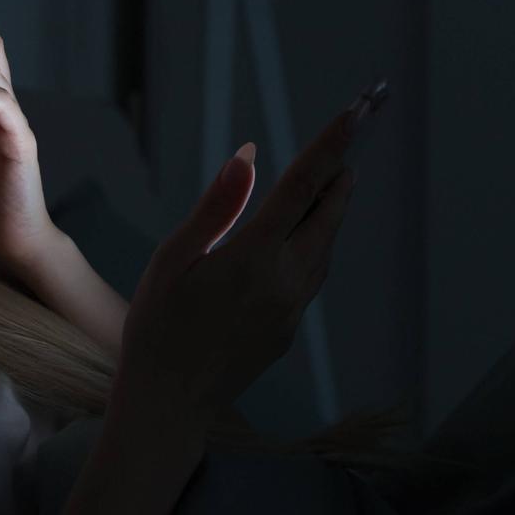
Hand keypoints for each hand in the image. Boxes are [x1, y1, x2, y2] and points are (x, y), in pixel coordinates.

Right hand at [113, 81, 388, 420]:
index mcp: (253, 258)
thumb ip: (217, 206)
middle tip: (350, 142)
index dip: (333, 145)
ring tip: (329, 185)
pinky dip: (314, 247)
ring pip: (324, 249)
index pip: (303, 186)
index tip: (359, 111)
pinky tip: (300, 240)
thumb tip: (248, 156)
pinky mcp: (288, 331)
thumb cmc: (156, 325)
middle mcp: (284, 282)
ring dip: (330, 213)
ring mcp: (291, 311)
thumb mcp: (173, 259)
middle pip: (327, 216)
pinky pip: (311, 277)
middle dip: (340, 177)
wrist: (167, 404)